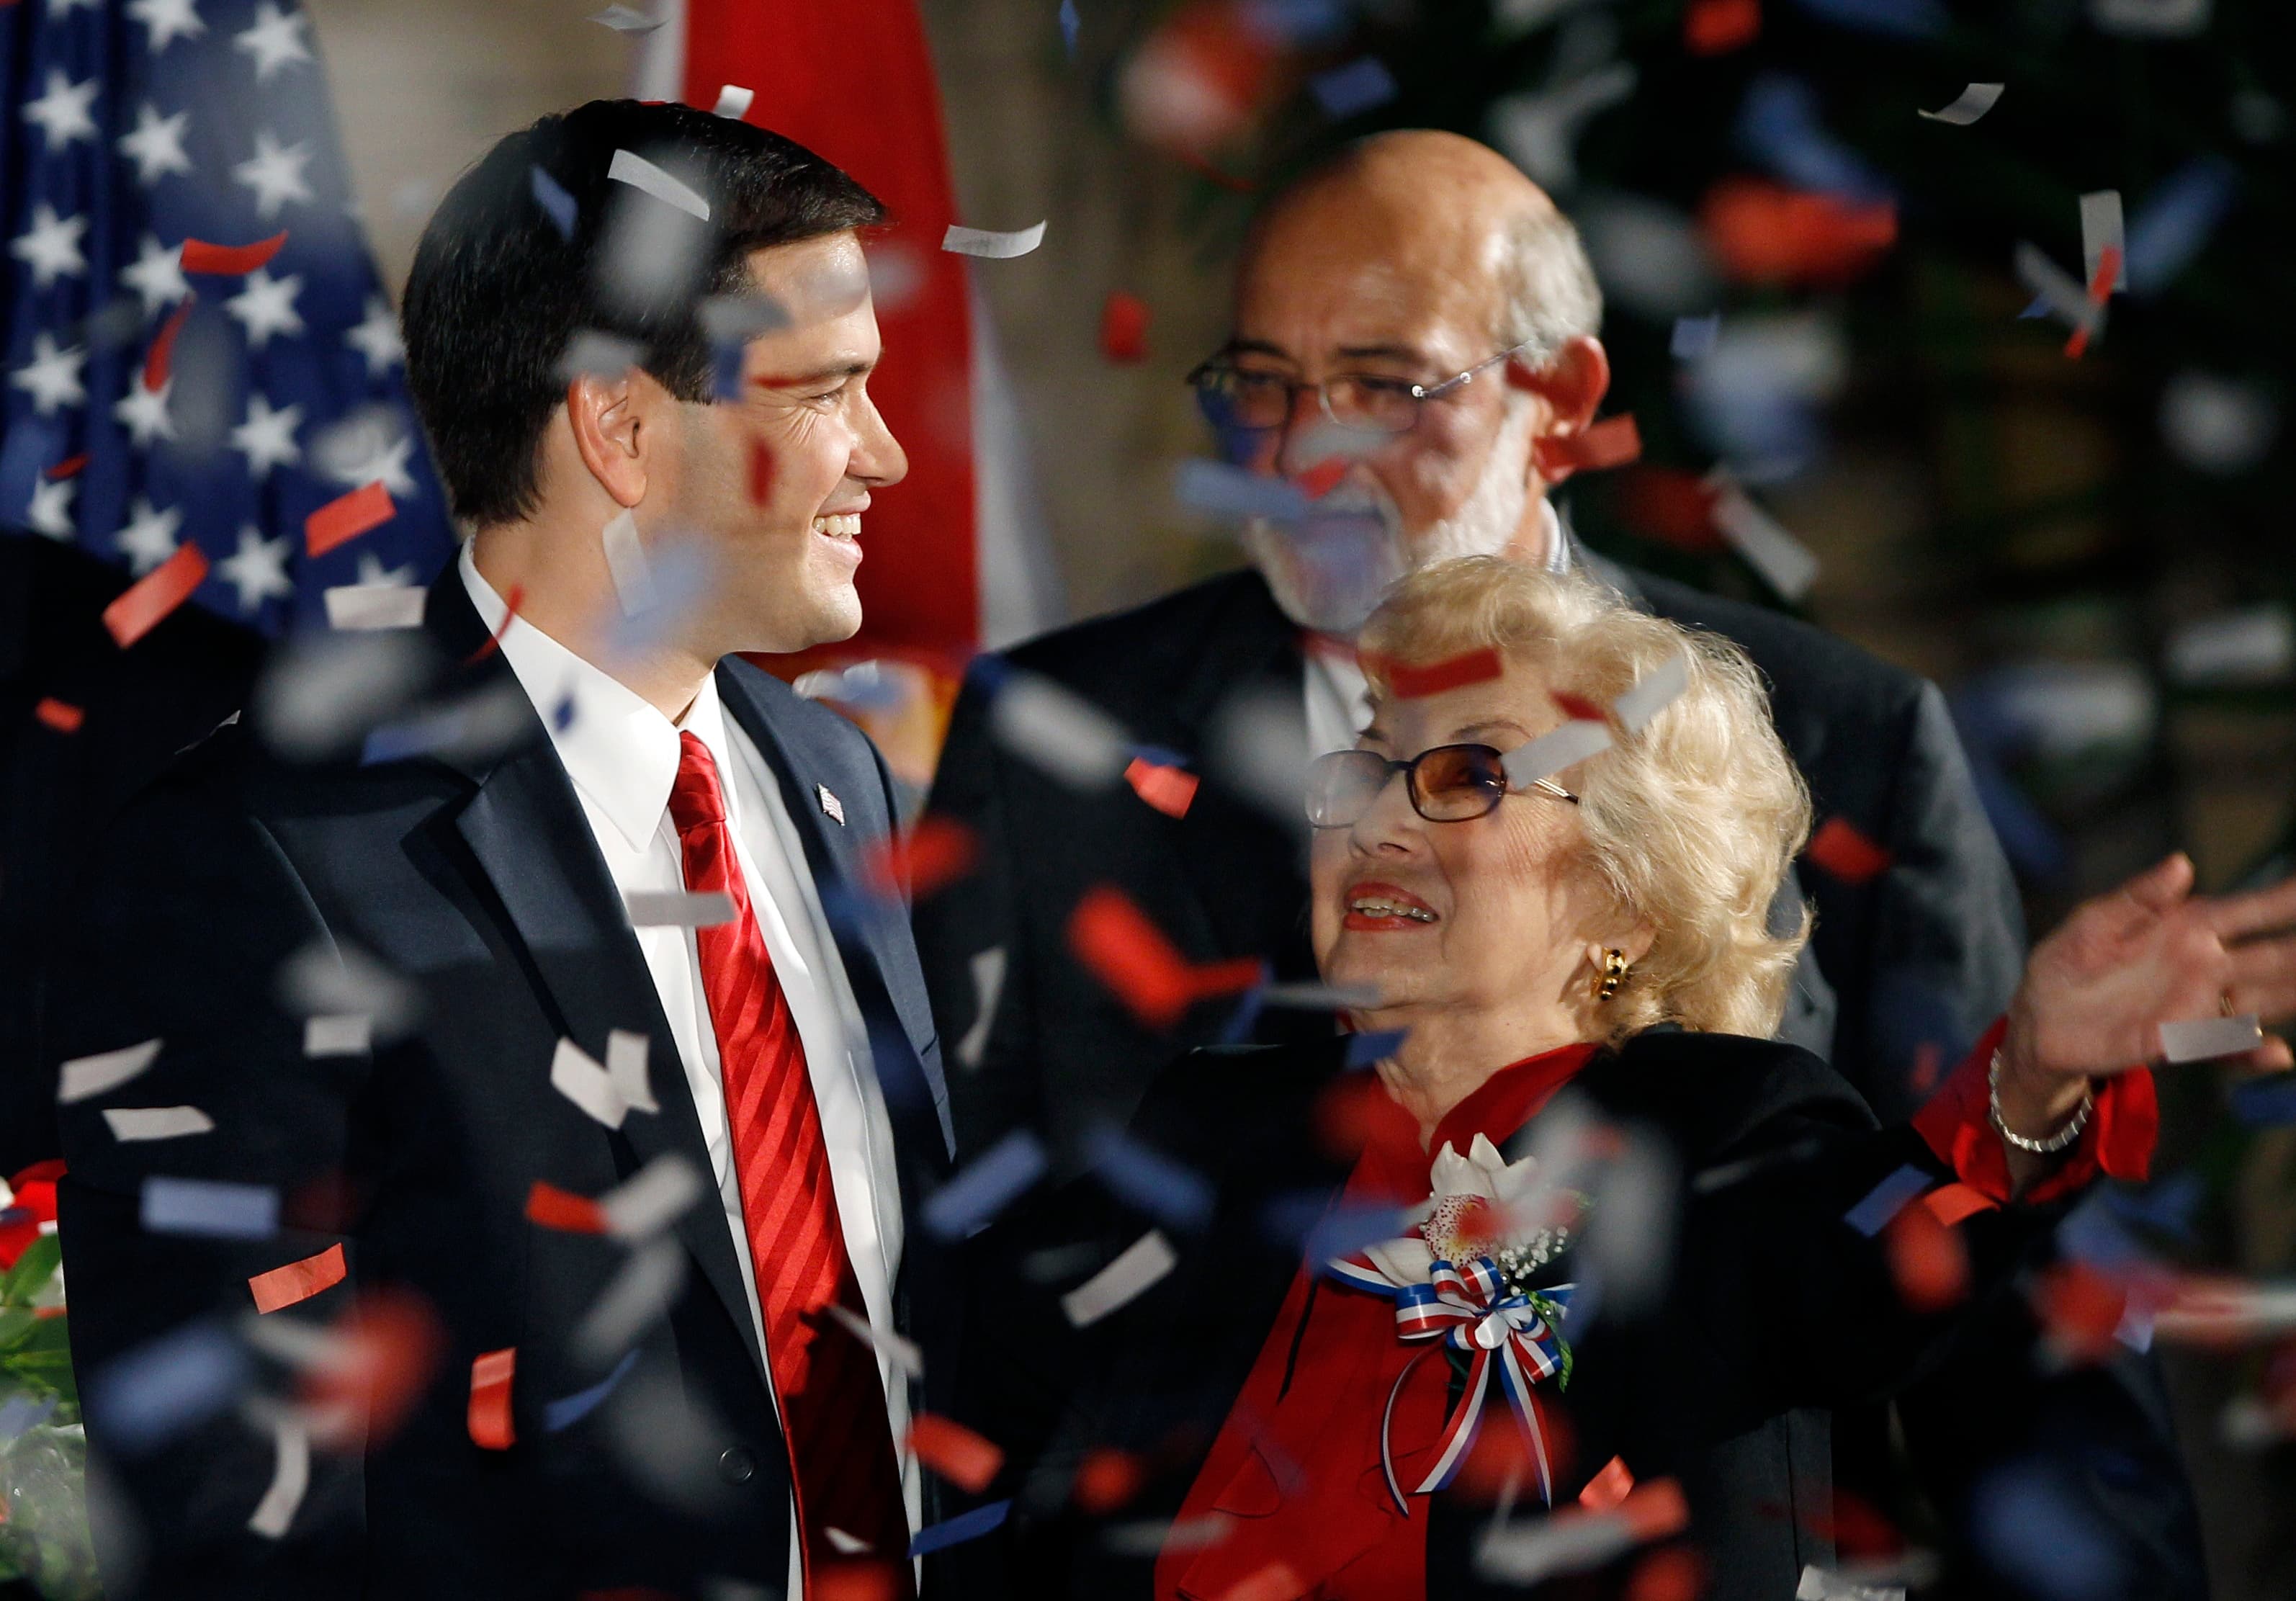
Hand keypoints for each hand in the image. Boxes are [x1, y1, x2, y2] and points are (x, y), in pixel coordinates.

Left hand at [2000, 855, 2295, 1115]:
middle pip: (2275, 956)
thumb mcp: (2092, 923)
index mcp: (2187, 927)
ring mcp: (2198, 1005)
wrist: (2038, 1021)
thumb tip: (2183, 863)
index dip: (2287, 899)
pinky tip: (2277, 1055)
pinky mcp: (2181, 1042)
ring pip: (2267, 999)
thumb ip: (2137, 897)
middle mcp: (2206, 964)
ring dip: (2295, 994)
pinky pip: (2226, 1047)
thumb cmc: (2067, 962)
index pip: (2250, 910)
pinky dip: (2253, 1052)